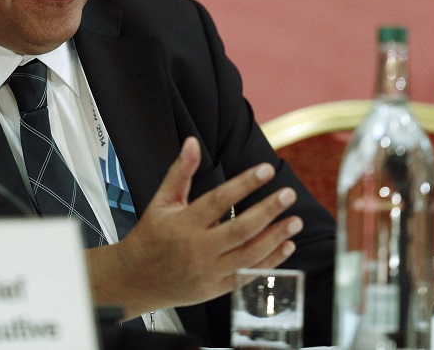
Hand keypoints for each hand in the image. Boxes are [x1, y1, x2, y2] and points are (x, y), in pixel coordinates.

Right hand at [88, 137, 302, 317]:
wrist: (137, 279)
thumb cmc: (150, 237)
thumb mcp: (162, 201)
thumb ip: (180, 172)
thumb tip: (192, 143)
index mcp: (184, 224)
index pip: (219, 200)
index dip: (245, 183)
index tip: (266, 170)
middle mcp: (198, 249)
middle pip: (240, 229)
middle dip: (268, 210)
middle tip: (288, 194)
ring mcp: (209, 272)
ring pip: (249, 255)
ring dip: (276, 237)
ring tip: (295, 220)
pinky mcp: (217, 289)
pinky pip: (248, 276)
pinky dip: (271, 262)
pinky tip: (287, 246)